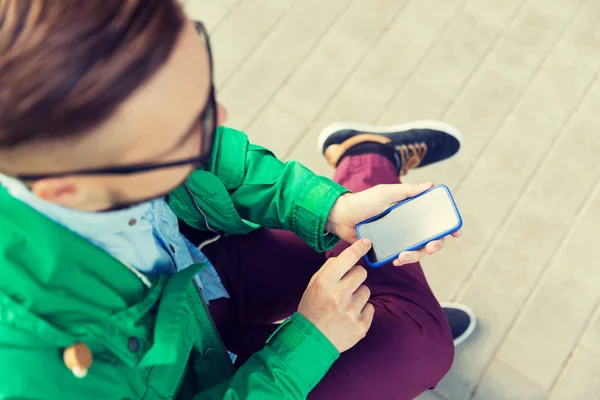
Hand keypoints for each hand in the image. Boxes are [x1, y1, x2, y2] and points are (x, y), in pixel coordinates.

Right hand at [297, 239, 373, 352]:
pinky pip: (370, 307)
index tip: (366, 243)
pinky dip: (362, 311)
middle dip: (355, 277)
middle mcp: (339, 295)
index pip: (348, 258)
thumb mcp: (313, 285)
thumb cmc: (312, 308)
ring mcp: (351, 311)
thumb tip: (348, 255)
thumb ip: (329, 268)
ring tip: (345, 305)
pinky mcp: (361, 325)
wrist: (312, 341)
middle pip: (362, 272)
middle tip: (346, 287)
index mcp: (325, 283)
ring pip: (366, 290)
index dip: (359, 248)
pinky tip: (349, 316)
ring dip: (358, 295)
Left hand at [325, 183, 460, 266]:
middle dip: (434, 245)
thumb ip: (408, 191)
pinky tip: (396, 259)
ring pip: (417, 251)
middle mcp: (408, 225)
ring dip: (415, 256)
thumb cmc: (363, 201)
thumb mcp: (386, 193)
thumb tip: (431, 185)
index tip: (455, 232)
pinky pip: (401, 257)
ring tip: (403, 256)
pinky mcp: (388, 248)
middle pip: (430, 238)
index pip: (434, 219)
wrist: (342, 217)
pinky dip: (402, 259)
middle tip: (430, 247)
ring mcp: (399, 237)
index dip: (447, 226)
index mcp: (411, 210)